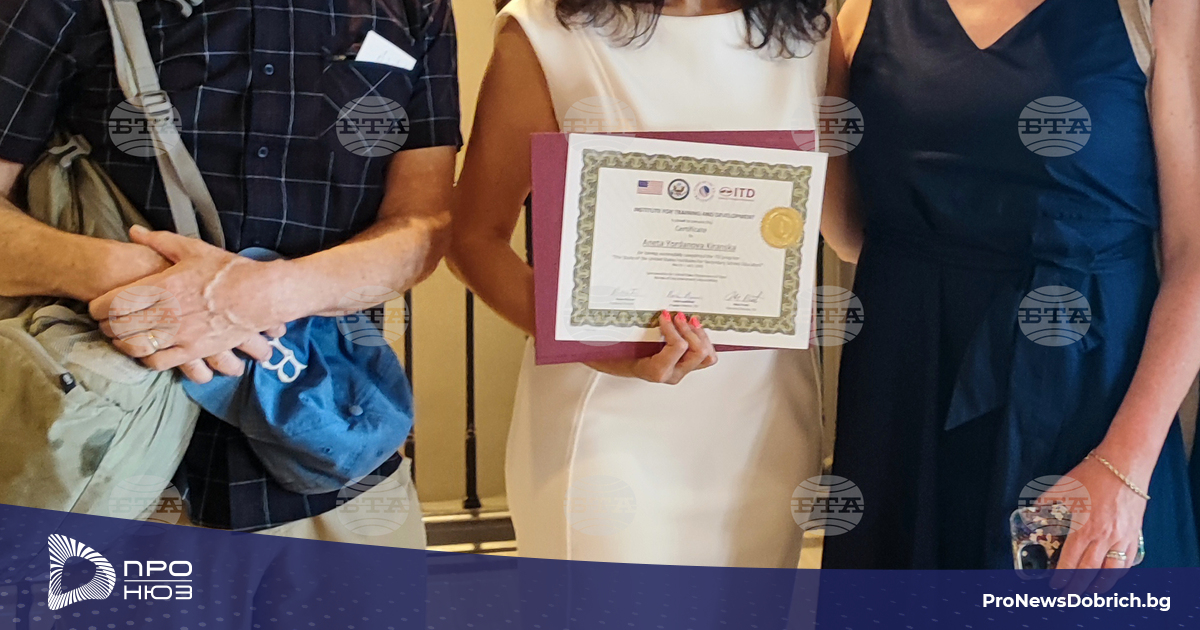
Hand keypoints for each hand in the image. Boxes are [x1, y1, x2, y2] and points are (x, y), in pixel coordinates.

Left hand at [90, 226, 287, 373]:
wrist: (260, 296)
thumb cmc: (228, 271)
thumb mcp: (194, 249)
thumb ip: (160, 241)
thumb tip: (134, 232)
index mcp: (162, 286)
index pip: (113, 303)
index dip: (98, 307)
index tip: (97, 306)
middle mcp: (166, 313)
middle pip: (118, 327)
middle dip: (106, 326)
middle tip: (105, 323)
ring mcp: (179, 335)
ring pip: (134, 347)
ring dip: (123, 344)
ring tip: (123, 338)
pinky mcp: (193, 351)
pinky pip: (159, 362)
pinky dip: (146, 359)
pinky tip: (147, 352)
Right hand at [586, 311, 717, 383]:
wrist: (618, 364)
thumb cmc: (619, 354)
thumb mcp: (623, 341)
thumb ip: (636, 329)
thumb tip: (650, 310)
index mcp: (657, 371)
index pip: (678, 347)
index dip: (673, 327)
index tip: (664, 315)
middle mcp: (673, 374)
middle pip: (698, 353)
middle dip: (690, 330)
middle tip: (678, 316)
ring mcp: (681, 371)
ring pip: (707, 356)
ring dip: (701, 336)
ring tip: (691, 321)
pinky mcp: (686, 366)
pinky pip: (705, 356)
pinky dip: (702, 340)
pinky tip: (694, 329)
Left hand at [1045, 453, 1147, 594]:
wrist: (1123, 465)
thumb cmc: (1091, 475)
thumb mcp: (1062, 487)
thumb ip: (1046, 503)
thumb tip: (1035, 512)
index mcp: (1082, 526)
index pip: (1070, 560)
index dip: (1062, 576)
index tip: (1055, 585)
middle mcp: (1102, 536)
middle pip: (1088, 570)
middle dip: (1077, 586)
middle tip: (1069, 596)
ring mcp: (1120, 536)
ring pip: (1111, 570)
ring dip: (1099, 585)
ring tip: (1090, 593)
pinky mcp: (1134, 534)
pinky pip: (1127, 560)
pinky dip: (1119, 573)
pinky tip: (1111, 577)